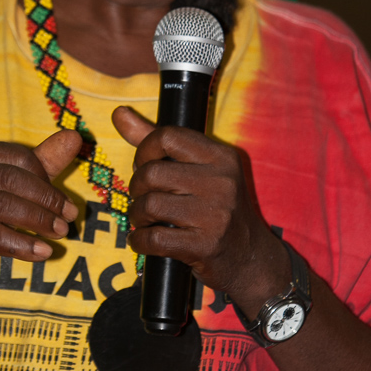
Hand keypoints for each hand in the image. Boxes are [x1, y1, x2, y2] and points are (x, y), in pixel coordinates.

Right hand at [0, 130, 81, 293]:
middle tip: (69, 219)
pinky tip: (41, 252)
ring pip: (1, 205)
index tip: (64, 201)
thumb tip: (75, 137)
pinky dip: (21, 244)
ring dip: (38, 221)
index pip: (15, 156)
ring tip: (60, 234)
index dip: (45, 177)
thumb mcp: (3, 184)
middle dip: (46, 199)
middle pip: (9, 179)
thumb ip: (39, 162)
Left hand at [112, 106, 287, 305]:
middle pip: (151, 172)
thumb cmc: (215, 206)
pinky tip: (142, 240)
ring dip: (136, 215)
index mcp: (220, 156)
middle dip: (136, 187)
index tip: (144, 166)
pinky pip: (154, 238)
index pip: (167, 136)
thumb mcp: (196, 168)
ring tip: (143, 219)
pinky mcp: (206, 246)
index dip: (144, 150)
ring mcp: (216, 215)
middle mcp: (222, 181)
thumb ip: (155, 139)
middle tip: (142, 197)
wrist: (251, 257)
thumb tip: (119, 112)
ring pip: (150, 205)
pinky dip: (139, 241)